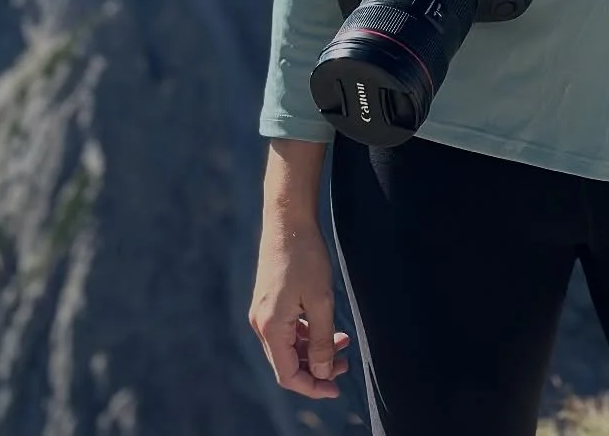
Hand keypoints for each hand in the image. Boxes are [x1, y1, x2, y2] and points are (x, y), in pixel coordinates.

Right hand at [249, 214, 350, 399]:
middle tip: (346, 364)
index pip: (288, 374)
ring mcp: (263, 312)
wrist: (289, 219)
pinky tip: (328, 326)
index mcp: (270, 328)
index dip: (313, 386)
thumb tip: (324, 372)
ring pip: (289, 345)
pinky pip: (287, 329)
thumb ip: (322, 340)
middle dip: (318, 367)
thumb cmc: (305, 257)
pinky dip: (307, 333)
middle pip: (288, 362)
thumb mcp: (321, 300)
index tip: (337, 388)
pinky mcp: (269, 301)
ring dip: (315, 349)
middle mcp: (261, 324)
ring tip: (344, 342)